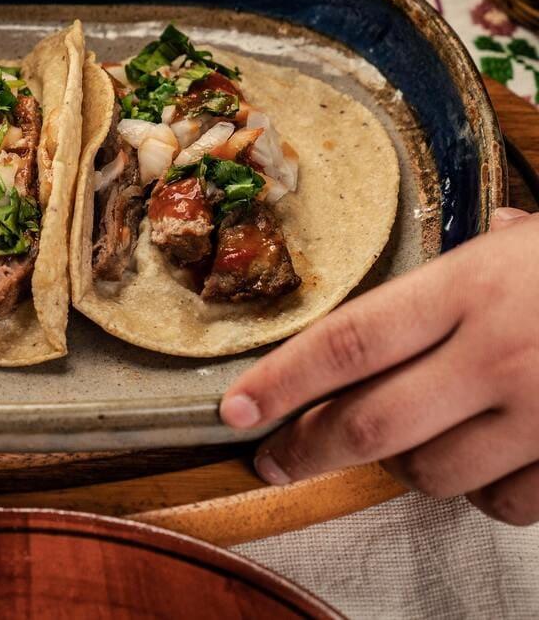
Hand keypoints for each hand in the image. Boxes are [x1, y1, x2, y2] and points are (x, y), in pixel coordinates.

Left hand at [220, 207, 538, 525]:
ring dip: (403, 465)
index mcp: (470, 287)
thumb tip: (413, 294)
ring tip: (406, 439)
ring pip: (431, 473)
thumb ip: (466, 269)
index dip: (281, 382)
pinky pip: (505, 503)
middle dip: (307, 448)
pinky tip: (490, 459)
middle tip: (273, 459)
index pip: (346, 342)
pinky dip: (483, 492)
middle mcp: (498, 353)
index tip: (234, 411)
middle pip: (369, 423)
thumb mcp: (527, 241)